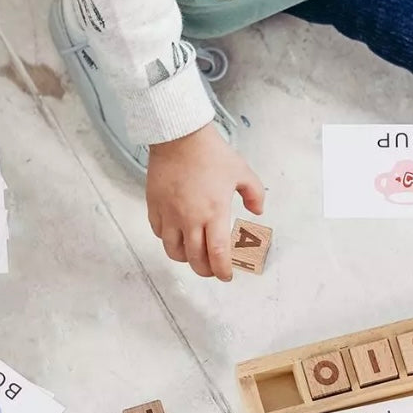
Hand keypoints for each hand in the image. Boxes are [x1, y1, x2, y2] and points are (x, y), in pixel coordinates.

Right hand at [147, 123, 264, 281]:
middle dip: (206, 271)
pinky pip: (159, 234)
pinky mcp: (155, 207)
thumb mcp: (241, 171)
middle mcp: (190, 218)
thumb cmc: (210, 153)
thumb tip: (257, 212)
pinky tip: (177, 235)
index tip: (227, 275)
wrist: (180, 137)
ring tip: (194, 254)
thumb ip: (254, 194)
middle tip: (213, 269)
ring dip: (186, 259)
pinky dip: (169, 240)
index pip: (217, 255)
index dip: (223, 271)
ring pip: (174, 252)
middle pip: (195, 260)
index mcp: (214, 212)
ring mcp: (170, 214)